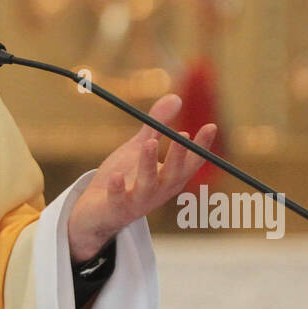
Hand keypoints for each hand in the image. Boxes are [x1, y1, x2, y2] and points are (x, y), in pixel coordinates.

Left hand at [67, 93, 216, 261]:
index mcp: (168, 178)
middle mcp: (158, 191)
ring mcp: (138, 202)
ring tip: (148, 143)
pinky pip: (118, 199)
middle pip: (173, 175)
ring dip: (149, 165)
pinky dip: (118, 188)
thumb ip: (156, 127)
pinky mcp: (116, 208)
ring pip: (148, 185)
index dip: (202, 147)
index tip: (211, 126)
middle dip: (178, 157)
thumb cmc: (124, 177)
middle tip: (182, 136)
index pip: (190, 163)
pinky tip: (115, 175)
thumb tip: (176, 97)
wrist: (96, 211)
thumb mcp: (140, 148)